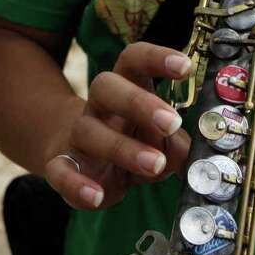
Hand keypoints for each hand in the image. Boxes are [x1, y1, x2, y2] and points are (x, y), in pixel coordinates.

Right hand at [44, 43, 191, 209]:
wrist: (79, 162)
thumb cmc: (132, 143)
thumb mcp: (160, 141)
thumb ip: (176, 145)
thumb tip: (193, 156)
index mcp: (126, 87)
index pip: (134, 59)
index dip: (156, 57)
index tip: (184, 67)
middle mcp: (97, 105)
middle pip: (105, 86)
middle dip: (138, 103)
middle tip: (171, 123)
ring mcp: (76, 135)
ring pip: (88, 131)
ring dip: (123, 149)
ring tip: (155, 165)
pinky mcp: (61, 166)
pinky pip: (60, 172)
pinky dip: (76, 185)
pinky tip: (96, 196)